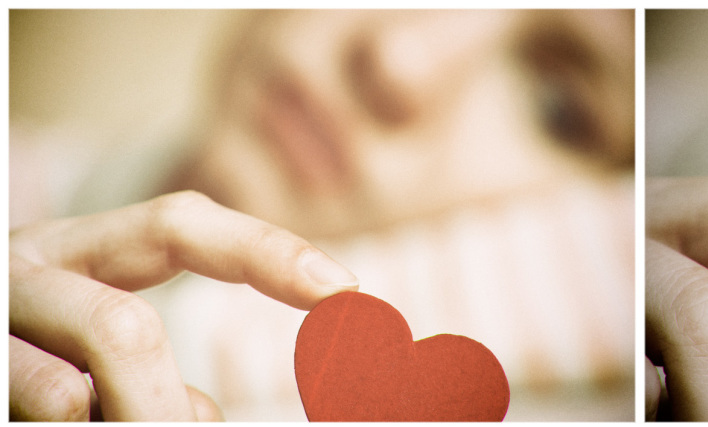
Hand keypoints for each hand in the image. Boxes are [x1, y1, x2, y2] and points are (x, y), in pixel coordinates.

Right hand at [9, 191, 359, 420]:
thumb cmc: (26, 372)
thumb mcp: (96, 356)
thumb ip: (156, 376)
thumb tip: (209, 418)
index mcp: (76, 248)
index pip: (179, 224)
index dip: (264, 251)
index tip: (347, 291)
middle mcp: (22, 269)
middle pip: (125, 330)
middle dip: (163, 410)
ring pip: (68, 397)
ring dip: (118, 426)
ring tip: (96, 420)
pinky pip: (44, 416)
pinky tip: (57, 422)